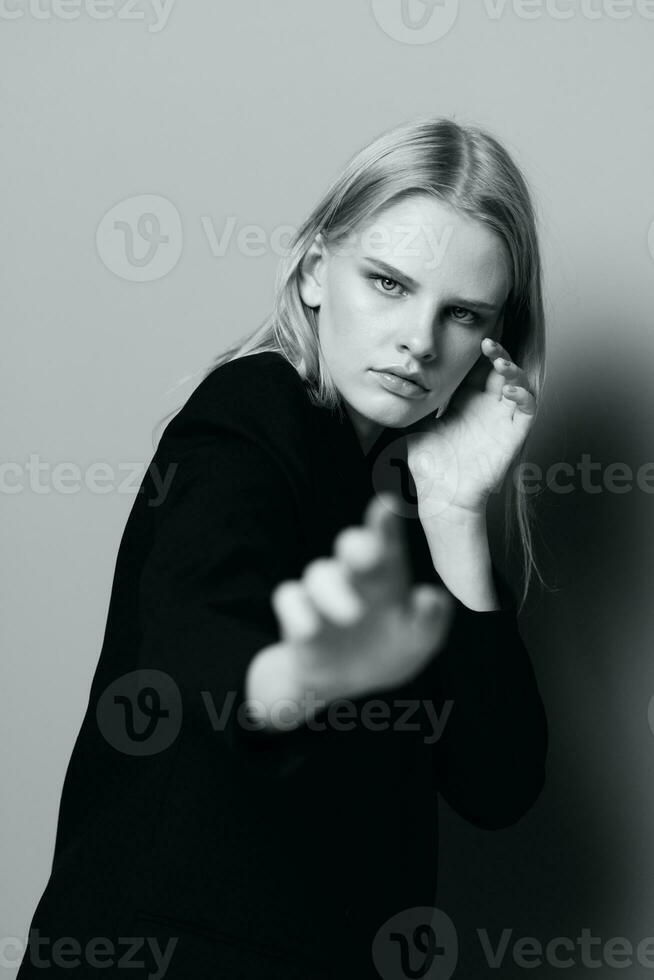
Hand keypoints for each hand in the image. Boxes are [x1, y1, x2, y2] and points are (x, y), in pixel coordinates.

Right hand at [266, 493, 453, 713]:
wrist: (342, 681)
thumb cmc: (387, 649)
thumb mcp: (416, 643)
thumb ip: (430, 623)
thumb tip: (432, 597)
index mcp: (386, 578)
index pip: (387, 545)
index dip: (385, 525)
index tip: (387, 505)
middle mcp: (353, 577)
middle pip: (351, 548)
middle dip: (357, 546)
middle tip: (368, 553)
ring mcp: (322, 594)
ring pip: (319, 574)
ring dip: (333, 592)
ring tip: (353, 615)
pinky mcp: (297, 615)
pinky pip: (289, 600)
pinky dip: (297, 612)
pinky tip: (310, 629)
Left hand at [406, 337, 536, 521]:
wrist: (441, 496)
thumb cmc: (428, 464)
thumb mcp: (415, 424)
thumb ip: (412, 402)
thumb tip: (392, 379)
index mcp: (465, 400)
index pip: (476, 366)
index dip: (476, 350)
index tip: (469, 335)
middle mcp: (486, 405)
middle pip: (499, 368)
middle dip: (496, 352)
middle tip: (486, 342)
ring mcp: (502, 418)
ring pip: (518, 383)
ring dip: (513, 369)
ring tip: (499, 362)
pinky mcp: (514, 434)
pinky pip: (528, 409)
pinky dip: (524, 396)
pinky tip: (509, 391)